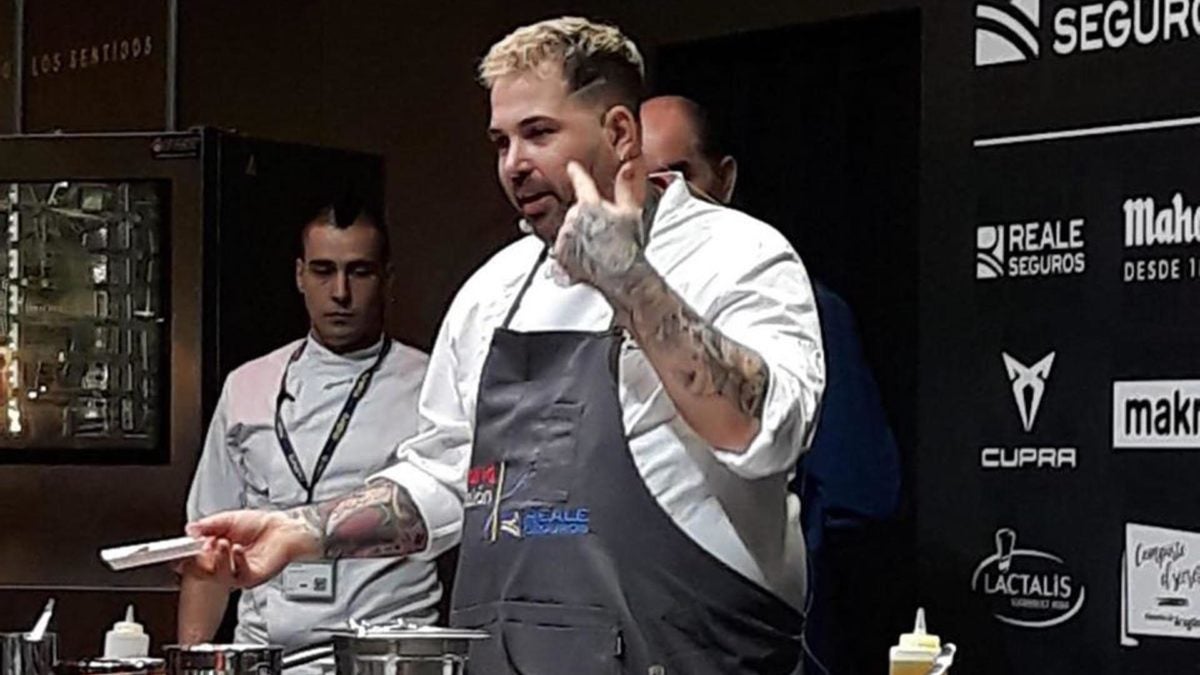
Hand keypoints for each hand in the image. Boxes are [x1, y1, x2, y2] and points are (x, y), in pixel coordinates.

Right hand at [185, 509, 320, 587]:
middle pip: (204, 572)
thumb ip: (209, 525)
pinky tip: (237, 550)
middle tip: (201, 546)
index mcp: (216, 553)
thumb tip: (191, 529)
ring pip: (220, 575)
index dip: (185, 558)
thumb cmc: (261, 525)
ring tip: (222, 543)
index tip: (180, 551)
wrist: (284, 528)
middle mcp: (226, 565)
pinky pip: (240, 574)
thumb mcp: (229, 520)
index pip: (195, 561)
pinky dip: (237, 561)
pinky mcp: (253, 576)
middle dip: (200, 559)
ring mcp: (239, 573)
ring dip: (219, 559)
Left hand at [553, 159, 647, 295]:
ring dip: (579, 235)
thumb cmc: (627, 247)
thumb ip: (626, 188)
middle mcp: (573, 218)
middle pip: (576, 211)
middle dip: (588, 219)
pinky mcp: (559, 254)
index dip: (576, 173)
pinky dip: (571, 251)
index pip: (581, 182)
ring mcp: (565, 237)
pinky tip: (585, 256)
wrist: (620, 275)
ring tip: (595, 248)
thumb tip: (628, 167)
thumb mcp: (631, 213)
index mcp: (590, 205)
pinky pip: (561, 247)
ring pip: (569, 229)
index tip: (572, 167)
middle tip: (603, 233)